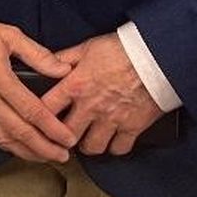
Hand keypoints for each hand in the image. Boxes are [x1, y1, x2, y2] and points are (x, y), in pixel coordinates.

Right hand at [0, 19, 76, 162]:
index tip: (68, 138)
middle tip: (62, 155)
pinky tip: (18, 149)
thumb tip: (63, 71)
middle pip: (19, 131)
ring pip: (2, 137)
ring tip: (44, 157)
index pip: (31, 111)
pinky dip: (5, 145)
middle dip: (43, 147)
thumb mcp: (11, 36)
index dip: (52, 128)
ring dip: (25, 151)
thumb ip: (39, 55)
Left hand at [42, 33, 163, 155]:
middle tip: (64, 134)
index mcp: (75, 85)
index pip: (46, 108)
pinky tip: (111, 140)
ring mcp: (112, 119)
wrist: (156, 56)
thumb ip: (64, 58)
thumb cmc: (122, 49)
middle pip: (67, 134)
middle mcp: (90, 106)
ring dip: (88, 144)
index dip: (39, 115)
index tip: (40, 119)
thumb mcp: (86, 47)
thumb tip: (47, 64)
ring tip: (87, 138)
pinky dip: (115, 147)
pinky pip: (119, 148)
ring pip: (92, 147)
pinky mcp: (133, 127)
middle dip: (63, 136)